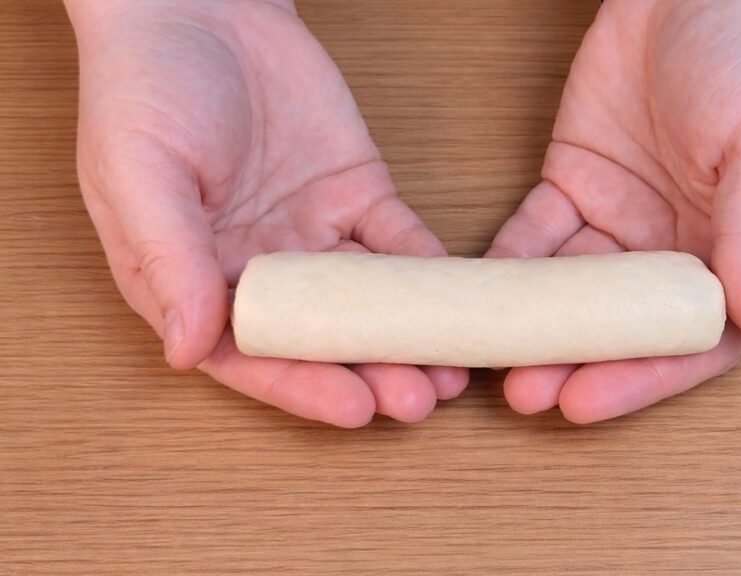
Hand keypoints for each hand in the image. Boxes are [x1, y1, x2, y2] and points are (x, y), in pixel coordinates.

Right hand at [68, 0, 467, 425]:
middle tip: (416, 400)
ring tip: (450, 372)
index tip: (352, 409)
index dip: (301, 386)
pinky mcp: (357, 196)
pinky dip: (431, 275)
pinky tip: (459, 301)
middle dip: (369, 372)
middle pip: (321, 339)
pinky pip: (400, 244)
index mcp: (194, 279)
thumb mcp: (139, 175)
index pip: (251, 354)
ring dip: (408, 338)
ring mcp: (314, 236)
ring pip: (369, 303)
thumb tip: (187, 351)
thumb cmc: (146, 88)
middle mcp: (259, 270)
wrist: (202, 8)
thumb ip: (167, 261)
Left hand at [488, 0, 740, 422]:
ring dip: (536, 328)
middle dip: (577, 365)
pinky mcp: (574, 188)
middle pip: (625, 327)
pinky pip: (536, 238)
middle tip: (528, 395)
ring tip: (495, 359)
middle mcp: (680, 248)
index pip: (696, 338)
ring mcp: (623, 222)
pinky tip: (480, 293)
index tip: (589, 401)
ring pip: (574, 293)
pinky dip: (509, 267)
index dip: (645, 378)